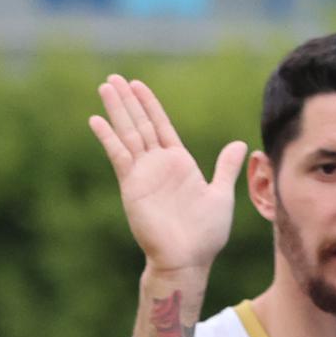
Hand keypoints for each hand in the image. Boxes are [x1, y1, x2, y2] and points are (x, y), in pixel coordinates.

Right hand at [89, 75, 241, 279]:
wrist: (188, 259)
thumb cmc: (205, 234)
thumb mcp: (221, 194)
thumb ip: (225, 168)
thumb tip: (239, 144)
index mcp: (178, 162)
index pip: (161, 125)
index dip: (149, 104)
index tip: (137, 84)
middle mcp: (158, 164)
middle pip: (140, 123)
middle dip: (127, 100)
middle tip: (113, 77)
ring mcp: (143, 173)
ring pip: (128, 133)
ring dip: (116, 110)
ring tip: (105, 87)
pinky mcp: (132, 185)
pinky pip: (119, 156)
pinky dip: (108, 137)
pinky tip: (96, 120)